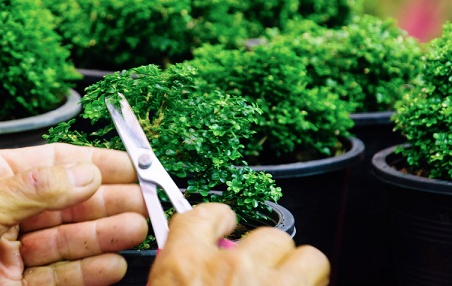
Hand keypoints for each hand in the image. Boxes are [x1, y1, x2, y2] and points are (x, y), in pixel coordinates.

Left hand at [0, 143, 147, 285]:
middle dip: (108, 200)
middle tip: (145, 200)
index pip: (55, 164)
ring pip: (70, 238)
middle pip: (69, 201)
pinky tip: (112, 264)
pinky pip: (61, 275)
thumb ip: (34, 189)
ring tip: (138, 228)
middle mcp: (6, 212)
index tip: (132, 165)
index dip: (96, 163)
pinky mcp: (17, 285)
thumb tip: (84, 173)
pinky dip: (89, 270)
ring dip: (106, 234)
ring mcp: (13, 251)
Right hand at [148, 203, 329, 285]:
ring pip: (303, 255)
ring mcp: (270, 285)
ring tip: (290, 285)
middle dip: (265, 254)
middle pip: (263, 235)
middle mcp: (231, 268)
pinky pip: (319, 277)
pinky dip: (313, 285)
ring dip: (298, 270)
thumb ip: (176, 273)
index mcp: (186, 265)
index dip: (218, 217)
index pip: (203, 216)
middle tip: (260, 274)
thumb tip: (184, 269)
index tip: (223, 219)